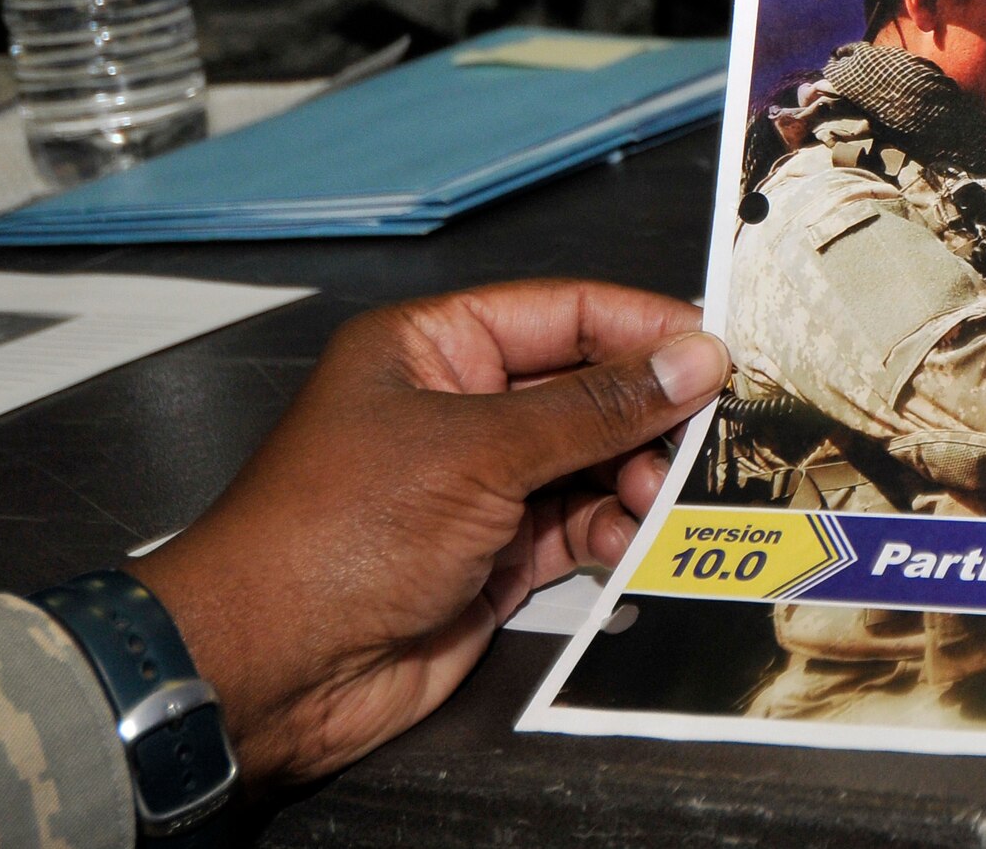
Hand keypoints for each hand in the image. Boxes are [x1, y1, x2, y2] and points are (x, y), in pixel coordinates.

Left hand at [128, 280, 728, 788]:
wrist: (267, 673)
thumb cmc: (342, 533)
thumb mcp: (478, 452)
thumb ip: (594, 407)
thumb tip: (694, 358)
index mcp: (434, 347)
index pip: (562, 313)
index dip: (641, 326)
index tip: (717, 346)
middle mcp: (460, 406)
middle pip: (584, 389)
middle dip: (646, 414)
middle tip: (709, 435)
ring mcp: (479, 483)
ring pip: (590, 461)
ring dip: (635, 479)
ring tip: (662, 499)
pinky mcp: (494, 554)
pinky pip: (576, 527)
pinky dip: (611, 533)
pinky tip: (631, 543)